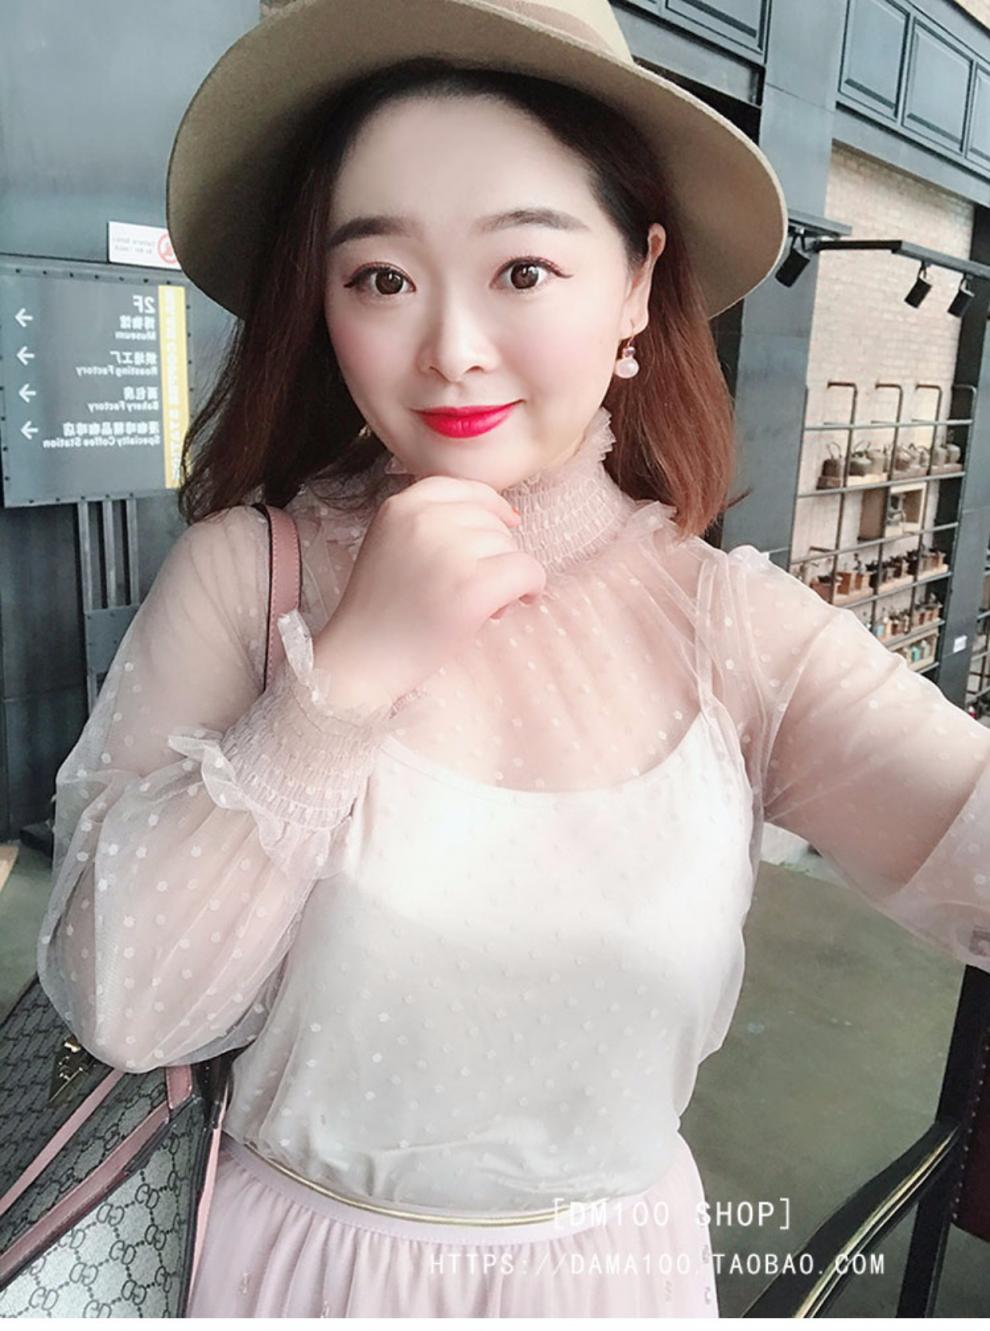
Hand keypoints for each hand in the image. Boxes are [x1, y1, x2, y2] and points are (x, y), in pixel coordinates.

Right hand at [313, 475, 544, 705]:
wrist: (361, 659)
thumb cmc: (381, 611)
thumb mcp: (392, 544)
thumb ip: (432, 522)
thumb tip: (509, 515)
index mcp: (400, 505)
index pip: (464, 487)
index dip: (491, 506)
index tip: (507, 524)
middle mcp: (424, 520)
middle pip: (490, 520)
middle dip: (493, 551)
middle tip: (472, 587)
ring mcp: (449, 552)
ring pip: (509, 546)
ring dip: (507, 573)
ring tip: (479, 604)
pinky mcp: (472, 587)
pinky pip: (527, 570)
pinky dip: (531, 586)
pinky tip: (521, 601)